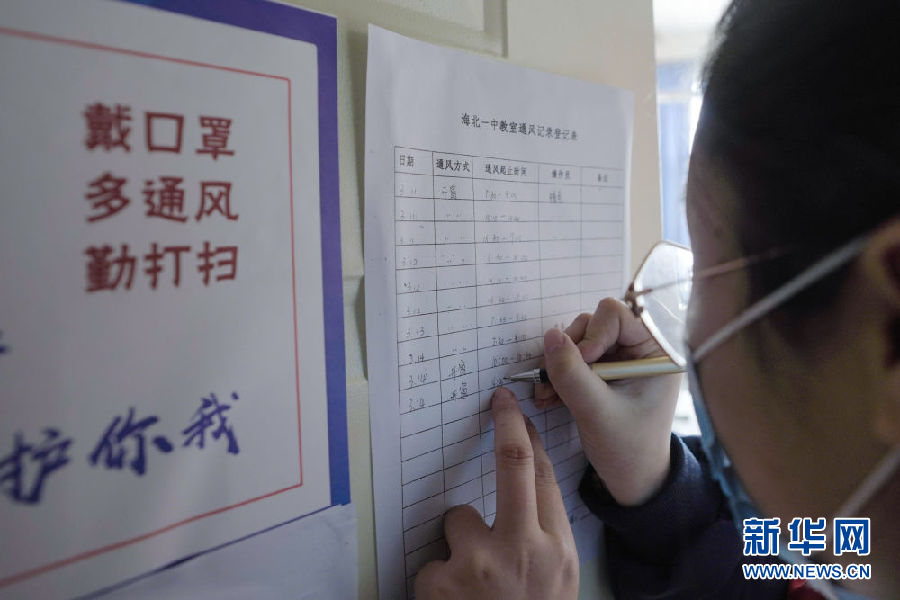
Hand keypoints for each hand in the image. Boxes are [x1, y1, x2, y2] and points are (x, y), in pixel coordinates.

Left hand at [414, 387, 578, 599]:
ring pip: (459, 516)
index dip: (530, 438)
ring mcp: (483, 563)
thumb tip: (525, 488)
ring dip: (458, 542)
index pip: (546, 477)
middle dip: (507, 425)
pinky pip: (431, 560)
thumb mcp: (556, 580)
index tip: (517, 412)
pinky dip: (438, 580)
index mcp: (557, 550)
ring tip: (469, 581)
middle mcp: (526, 550)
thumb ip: (543, 537)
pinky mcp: (444, 581)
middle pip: (515, 464)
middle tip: (500, 402)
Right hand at [535, 298, 680, 505]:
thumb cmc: (627, 450)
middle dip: (570, 353)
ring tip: (548, 394)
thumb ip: (572, 374)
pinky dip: (556, 374)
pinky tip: (549, 396)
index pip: (616, 314)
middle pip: (592, 322)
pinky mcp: (602, 371)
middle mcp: (639, 348)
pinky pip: (571, 357)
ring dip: (557, 365)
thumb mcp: (597, 413)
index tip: (585, 368)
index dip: (592, 336)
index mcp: (656, 352)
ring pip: (577, 339)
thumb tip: (550, 335)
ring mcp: (619, 359)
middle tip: (557, 383)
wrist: (631, 479)